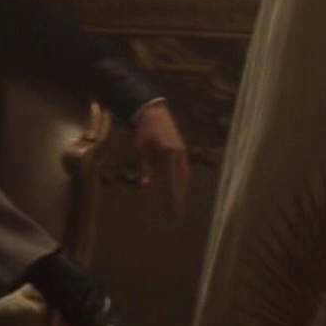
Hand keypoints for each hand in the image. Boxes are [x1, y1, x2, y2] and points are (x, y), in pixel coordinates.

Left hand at [132, 102, 190, 219]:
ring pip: (185, 175)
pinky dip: (182, 180)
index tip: (172, 210)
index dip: (173, 196)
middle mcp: (179, 154)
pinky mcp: (182, 150)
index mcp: (169, 153)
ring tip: (178, 205)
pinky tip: (179, 189)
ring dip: (182, 190)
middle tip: (176, 213)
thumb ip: (144, 167)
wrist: (153, 112)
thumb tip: (145, 186)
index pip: (172, 180)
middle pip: (181, 180)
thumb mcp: (140, 148)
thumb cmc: (144, 130)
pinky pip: (184, 169)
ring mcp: (183, 152)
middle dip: (179, 197)